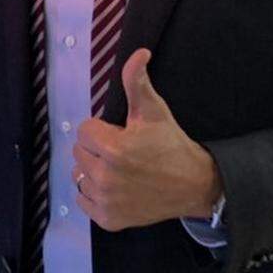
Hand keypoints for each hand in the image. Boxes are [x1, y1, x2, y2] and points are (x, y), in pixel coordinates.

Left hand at [72, 49, 221, 231]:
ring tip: (120, 170)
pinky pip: (84, 201)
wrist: (193, 185)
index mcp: (113, 149)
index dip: (103, 129)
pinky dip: (95, 195)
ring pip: (80, 177)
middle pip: (79, 154)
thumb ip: (137, 81)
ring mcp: (106, 201)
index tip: (122, 135)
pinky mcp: (108, 220)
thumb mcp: (154, 111)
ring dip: (95, 171)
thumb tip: (139, 52)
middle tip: (123, 152)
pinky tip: (117, 188)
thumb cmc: (171, 145)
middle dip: (97, 149)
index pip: (84, 131)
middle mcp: (106, 178)